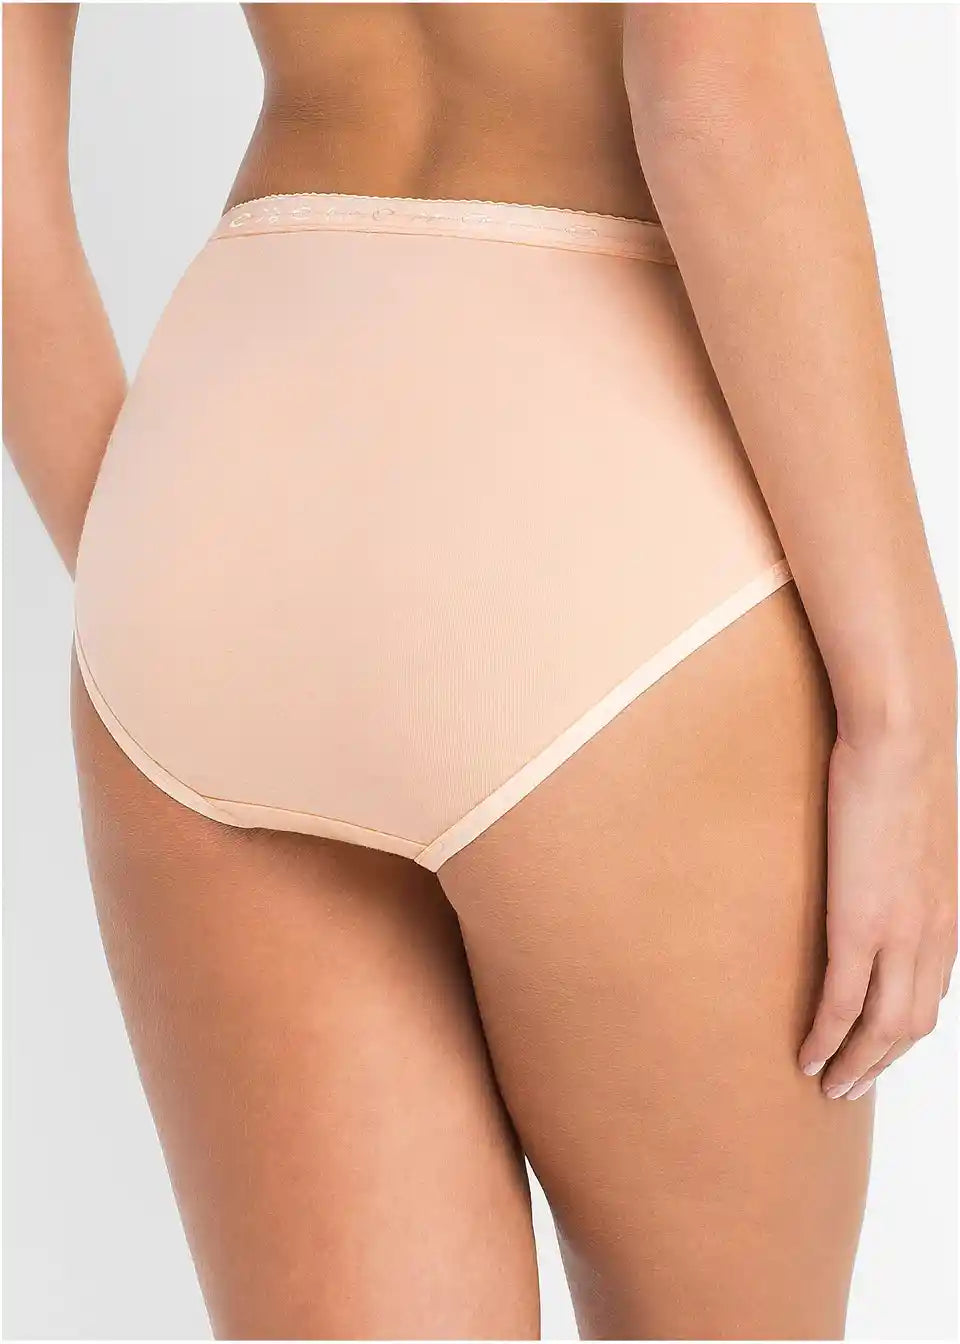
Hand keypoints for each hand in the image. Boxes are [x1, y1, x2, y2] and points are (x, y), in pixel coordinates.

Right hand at [799, 727, 956, 1099]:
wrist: (902, 740)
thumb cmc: (905, 768)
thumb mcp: (922, 832)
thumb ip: (911, 866)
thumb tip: (886, 871)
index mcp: (946, 916)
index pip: (928, 997)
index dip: (900, 1034)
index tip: (874, 1051)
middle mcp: (932, 936)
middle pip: (910, 1027)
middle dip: (878, 1064)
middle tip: (847, 1086)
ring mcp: (898, 933)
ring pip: (882, 1029)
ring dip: (855, 1065)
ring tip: (825, 1083)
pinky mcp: (859, 921)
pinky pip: (842, 1001)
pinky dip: (826, 1037)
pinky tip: (808, 1053)